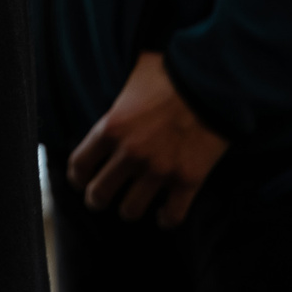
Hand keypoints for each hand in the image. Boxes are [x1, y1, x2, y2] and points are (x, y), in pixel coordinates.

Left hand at [67, 52, 228, 227]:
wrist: (214, 81)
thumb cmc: (172, 73)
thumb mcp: (133, 77)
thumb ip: (122, 93)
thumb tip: (118, 90)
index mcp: (111, 128)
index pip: (79, 165)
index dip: (77, 177)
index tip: (81, 181)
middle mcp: (130, 154)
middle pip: (99, 194)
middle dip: (97, 200)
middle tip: (102, 199)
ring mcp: (159, 170)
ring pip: (131, 210)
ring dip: (130, 210)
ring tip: (133, 205)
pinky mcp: (188, 180)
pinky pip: (172, 215)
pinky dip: (166, 219)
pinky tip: (164, 214)